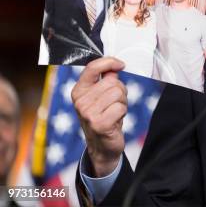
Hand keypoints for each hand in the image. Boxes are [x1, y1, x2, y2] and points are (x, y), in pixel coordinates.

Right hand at [72, 57, 126, 176]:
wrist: (101, 146)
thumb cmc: (104, 117)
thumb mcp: (102, 96)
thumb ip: (106, 80)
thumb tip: (114, 66)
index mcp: (79, 91)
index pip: (92, 67)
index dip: (109, 62)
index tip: (120, 65)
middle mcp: (80, 101)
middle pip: (112, 82)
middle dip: (120, 91)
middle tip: (114, 104)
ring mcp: (88, 113)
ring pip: (118, 93)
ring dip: (122, 102)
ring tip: (114, 112)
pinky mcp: (99, 124)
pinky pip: (121, 107)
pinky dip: (123, 112)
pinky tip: (115, 120)